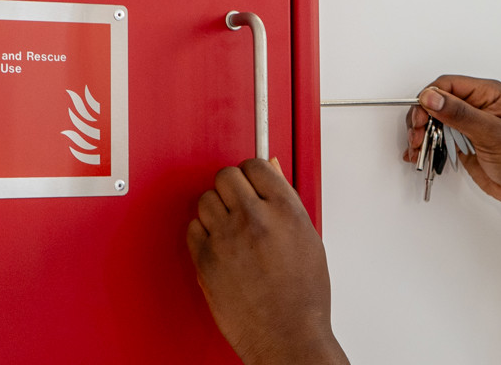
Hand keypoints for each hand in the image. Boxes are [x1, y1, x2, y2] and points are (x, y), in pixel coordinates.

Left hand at [187, 159, 349, 364]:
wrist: (286, 335)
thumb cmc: (303, 297)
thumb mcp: (308, 239)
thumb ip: (286, 201)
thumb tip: (271, 172)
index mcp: (285, 210)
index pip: (256, 165)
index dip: (252, 174)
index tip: (251, 182)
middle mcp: (254, 219)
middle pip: (226, 176)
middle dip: (231, 187)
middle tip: (238, 203)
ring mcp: (226, 238)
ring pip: (205, 199)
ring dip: (215, 208)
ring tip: (230, 227)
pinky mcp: (205, 259)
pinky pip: (192, 228)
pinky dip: (203, 233)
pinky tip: (219, 244)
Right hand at [404, 75, 500, 204]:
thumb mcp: (491, 133)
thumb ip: (460, 114)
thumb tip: (432, 97)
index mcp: (488, 93)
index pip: (448, 85)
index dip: (429, 98)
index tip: (420, 116)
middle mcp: (476, 105)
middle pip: (436, 101)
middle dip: (421, 118)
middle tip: (416, 135)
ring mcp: (467, 124)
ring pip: (432, 120)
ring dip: (420, 133)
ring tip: (417, 148)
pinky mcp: (461, 141)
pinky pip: (436, 137)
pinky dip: (425, 145)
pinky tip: (418, 154)